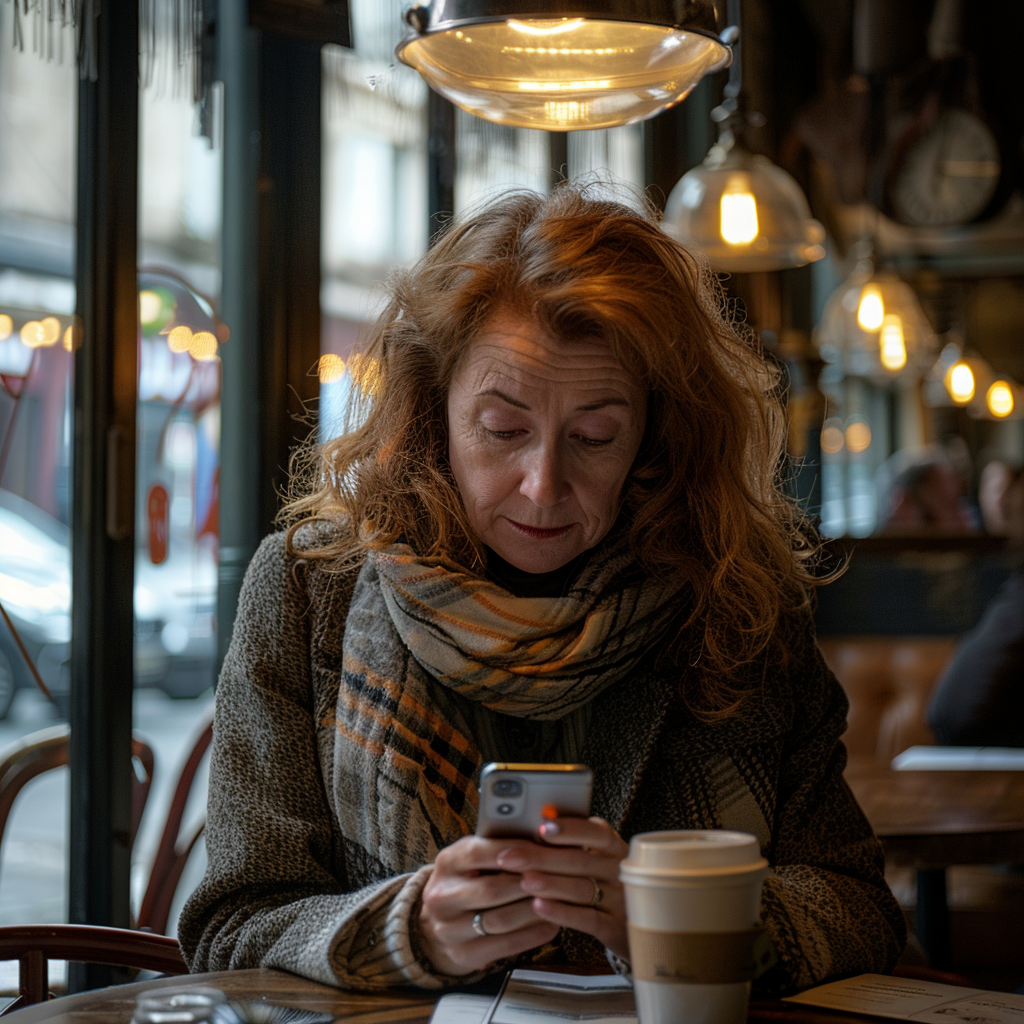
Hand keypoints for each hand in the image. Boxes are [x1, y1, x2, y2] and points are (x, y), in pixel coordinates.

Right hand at [417, 834, 560, 975]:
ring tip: (558, 901)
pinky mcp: (462, 954)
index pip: (478, 854)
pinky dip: (532, 935)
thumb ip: (498, 848)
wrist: (439, 920)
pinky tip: (551, 924)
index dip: (513, 851)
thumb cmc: (468, 879)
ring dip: (534, 910)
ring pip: (501, 920)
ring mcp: (449, 929)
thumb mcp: (473, 858)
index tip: (542, 849)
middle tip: (558, 878)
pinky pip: (504, 946)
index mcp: (446, 863)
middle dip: (528, 884)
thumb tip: (540, 837)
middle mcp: (441, 897)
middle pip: (491, 890)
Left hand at [495, 816, 629, 960]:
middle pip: (581, 861)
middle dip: (541, 857)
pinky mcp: (616, 929)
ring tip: (523, 881)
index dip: (569, 829)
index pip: (596, 832)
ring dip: (550, 884)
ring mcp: (621, 900)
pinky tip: (539, 907)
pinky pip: (588, 919)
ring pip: (583, 889)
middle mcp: (620, 871)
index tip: (542, 827)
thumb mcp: (594, 860)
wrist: (638, 927)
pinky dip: (562, 912)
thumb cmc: (601, 884)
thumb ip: (568, 846)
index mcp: (613, 848)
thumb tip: (534, 826)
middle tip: (509, 857)